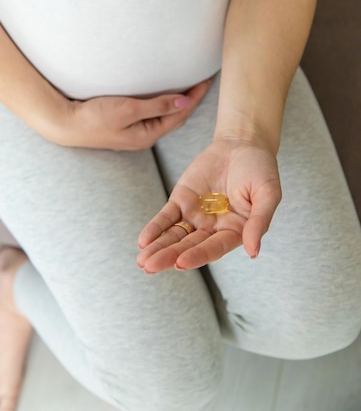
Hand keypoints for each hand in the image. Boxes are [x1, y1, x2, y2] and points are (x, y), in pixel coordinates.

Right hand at [50, 79, 210, 149]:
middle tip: (203, 82)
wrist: (66, 124)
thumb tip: (185, 102)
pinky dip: (164, 106)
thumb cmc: (94, 118)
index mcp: (148, 135)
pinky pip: (154, 116)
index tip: (206, 81)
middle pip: (176, 118)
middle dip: (191, 101)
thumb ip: (157, 105)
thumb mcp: (128, 109)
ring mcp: (135, 134)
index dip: (195, 97)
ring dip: (179, 104)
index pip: (180, 115)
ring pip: (165, 117)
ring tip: (190, 89)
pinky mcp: (127, 128)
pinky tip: (166, 98)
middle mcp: (144, 137)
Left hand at [137, 138, 281, 271]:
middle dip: (169, 256)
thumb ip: (260, 222)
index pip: (214, 248)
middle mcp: (213, 229)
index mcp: (235, 232)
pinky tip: (143, 240)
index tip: (180, 263)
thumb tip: (253, 251)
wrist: (243, 143)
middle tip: (150, 266)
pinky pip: (166, 217)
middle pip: (189, 246)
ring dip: (158, 248)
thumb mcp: (268, 194)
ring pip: (174, 236)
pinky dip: (155, 228)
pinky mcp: (182, 200)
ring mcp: (196, 215)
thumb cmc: (261, 169)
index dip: (197, 256)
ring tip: (142, 261)